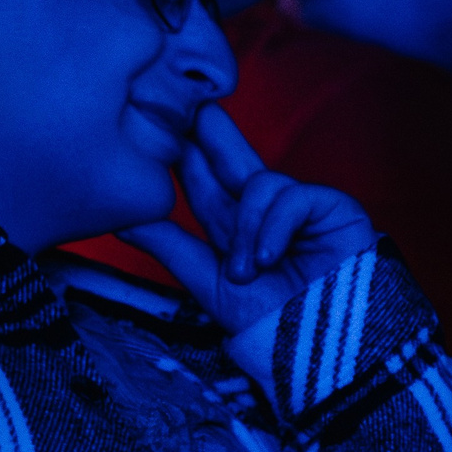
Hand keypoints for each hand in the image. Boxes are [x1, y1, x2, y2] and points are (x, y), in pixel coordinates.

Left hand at [118, 103, 377, 333]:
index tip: (158, 121)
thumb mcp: (207, 281)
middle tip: (190, 101)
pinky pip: (292, 197)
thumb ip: (168, 245)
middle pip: (234, 158)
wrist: (317, 350)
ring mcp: (300, 209)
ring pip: (260, 184)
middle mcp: (265, 213)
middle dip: (213, 131)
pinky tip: (271, 258)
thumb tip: (119, 219)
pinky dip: (275, 228)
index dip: (185, 152)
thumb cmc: (267, 325)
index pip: (204, 180)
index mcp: (234, 229)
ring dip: (247, 230)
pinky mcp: (333, 209)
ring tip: (249, 271)